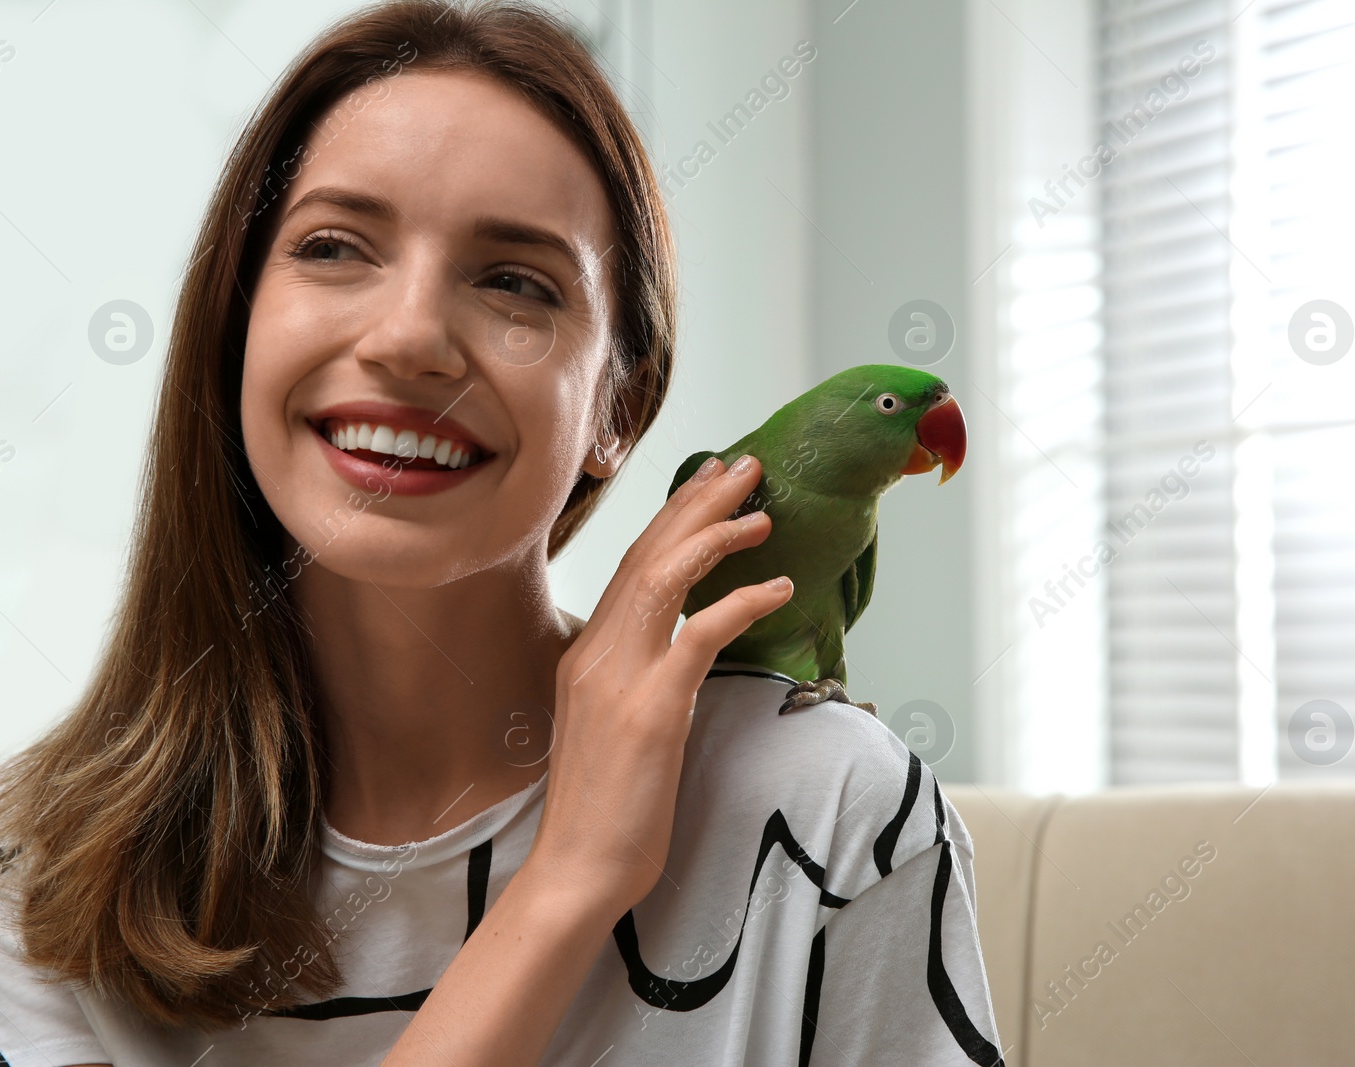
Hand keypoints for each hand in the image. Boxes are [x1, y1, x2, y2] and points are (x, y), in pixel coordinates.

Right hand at [527, 453, 791, 917]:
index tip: (709, 484)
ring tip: (762, 512)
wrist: (576, 870)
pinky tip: (777, 586)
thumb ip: (634, 681)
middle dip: (698, 501)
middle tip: (745, 466)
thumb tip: (675, 656)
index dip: (673, 518)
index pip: (631, 564)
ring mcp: (620, 677)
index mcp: (588, 654)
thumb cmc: (603, 810)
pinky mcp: (651, 709)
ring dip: (717, 534)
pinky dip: (742, 601)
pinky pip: (700, 632)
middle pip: (647, 552)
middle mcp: (597, 652)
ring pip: (666, 575)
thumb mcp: (611, 727)